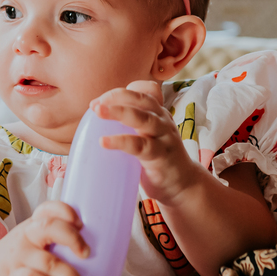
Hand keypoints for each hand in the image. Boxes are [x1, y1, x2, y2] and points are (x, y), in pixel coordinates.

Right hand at [0, 200, 88, 275]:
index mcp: (33, 226)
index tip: (80, 224)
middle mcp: (25, 236)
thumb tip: (98, 253)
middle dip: (73, 239)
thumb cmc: (18, 262)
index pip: (48, 209)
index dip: (66, 211)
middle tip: (85, 254)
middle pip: (50, 227)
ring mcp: (18, 257)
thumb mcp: (32, 243)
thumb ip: (54, 242)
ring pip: (49, 262)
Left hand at [91, 80, 203, 203]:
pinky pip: (140, 145)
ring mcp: (164, 136)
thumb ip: (129, 127)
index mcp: (157, 113)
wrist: (183, 185)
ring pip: (142, 118)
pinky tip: (103, 142)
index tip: (98, 102)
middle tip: (94, 105)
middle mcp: (162, 120)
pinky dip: (120, 141)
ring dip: (119, 112)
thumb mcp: (146, 136)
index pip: (143, 90)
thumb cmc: (157, 158)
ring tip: (97, 112)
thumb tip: (93, 126)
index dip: (119, 93)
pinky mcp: (161, 155)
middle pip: (141, 99)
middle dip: (116, 96)